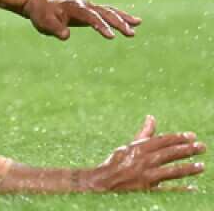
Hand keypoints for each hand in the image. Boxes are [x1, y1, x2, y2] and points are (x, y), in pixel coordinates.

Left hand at [23, 0, 139, 39]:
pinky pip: (108, 12)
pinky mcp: (90, 10)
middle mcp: (84, 5)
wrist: (38, 0)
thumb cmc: (41, 13)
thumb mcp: (43, 22)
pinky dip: (120, 15)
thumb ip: (54, 28)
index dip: (101, 26)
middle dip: (118, 23)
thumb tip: (66, 35)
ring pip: (109, 11)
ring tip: (138, 24)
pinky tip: (134, 21)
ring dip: (123, 18)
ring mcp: (88, 6)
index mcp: (74, 8)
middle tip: (131, 34)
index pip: (91, 18)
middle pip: (105, 13)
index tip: (111, 36)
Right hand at [87, 116, 204, 191]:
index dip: (177, 138)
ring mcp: (145, 175)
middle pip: (169, 154)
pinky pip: (167, 189)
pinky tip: (192, 187)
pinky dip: (180, 189)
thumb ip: (144, 134)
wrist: (103, 181)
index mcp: (138, 148)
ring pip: (170, 171)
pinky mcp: (147, 189)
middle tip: (202, 147)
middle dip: (187, 150)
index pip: (162, 141)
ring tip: (201, 166)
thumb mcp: (129, 145)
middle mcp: (142, 160)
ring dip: (187, 168)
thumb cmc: (117, 162)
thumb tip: (152, 117)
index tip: (192, 136)